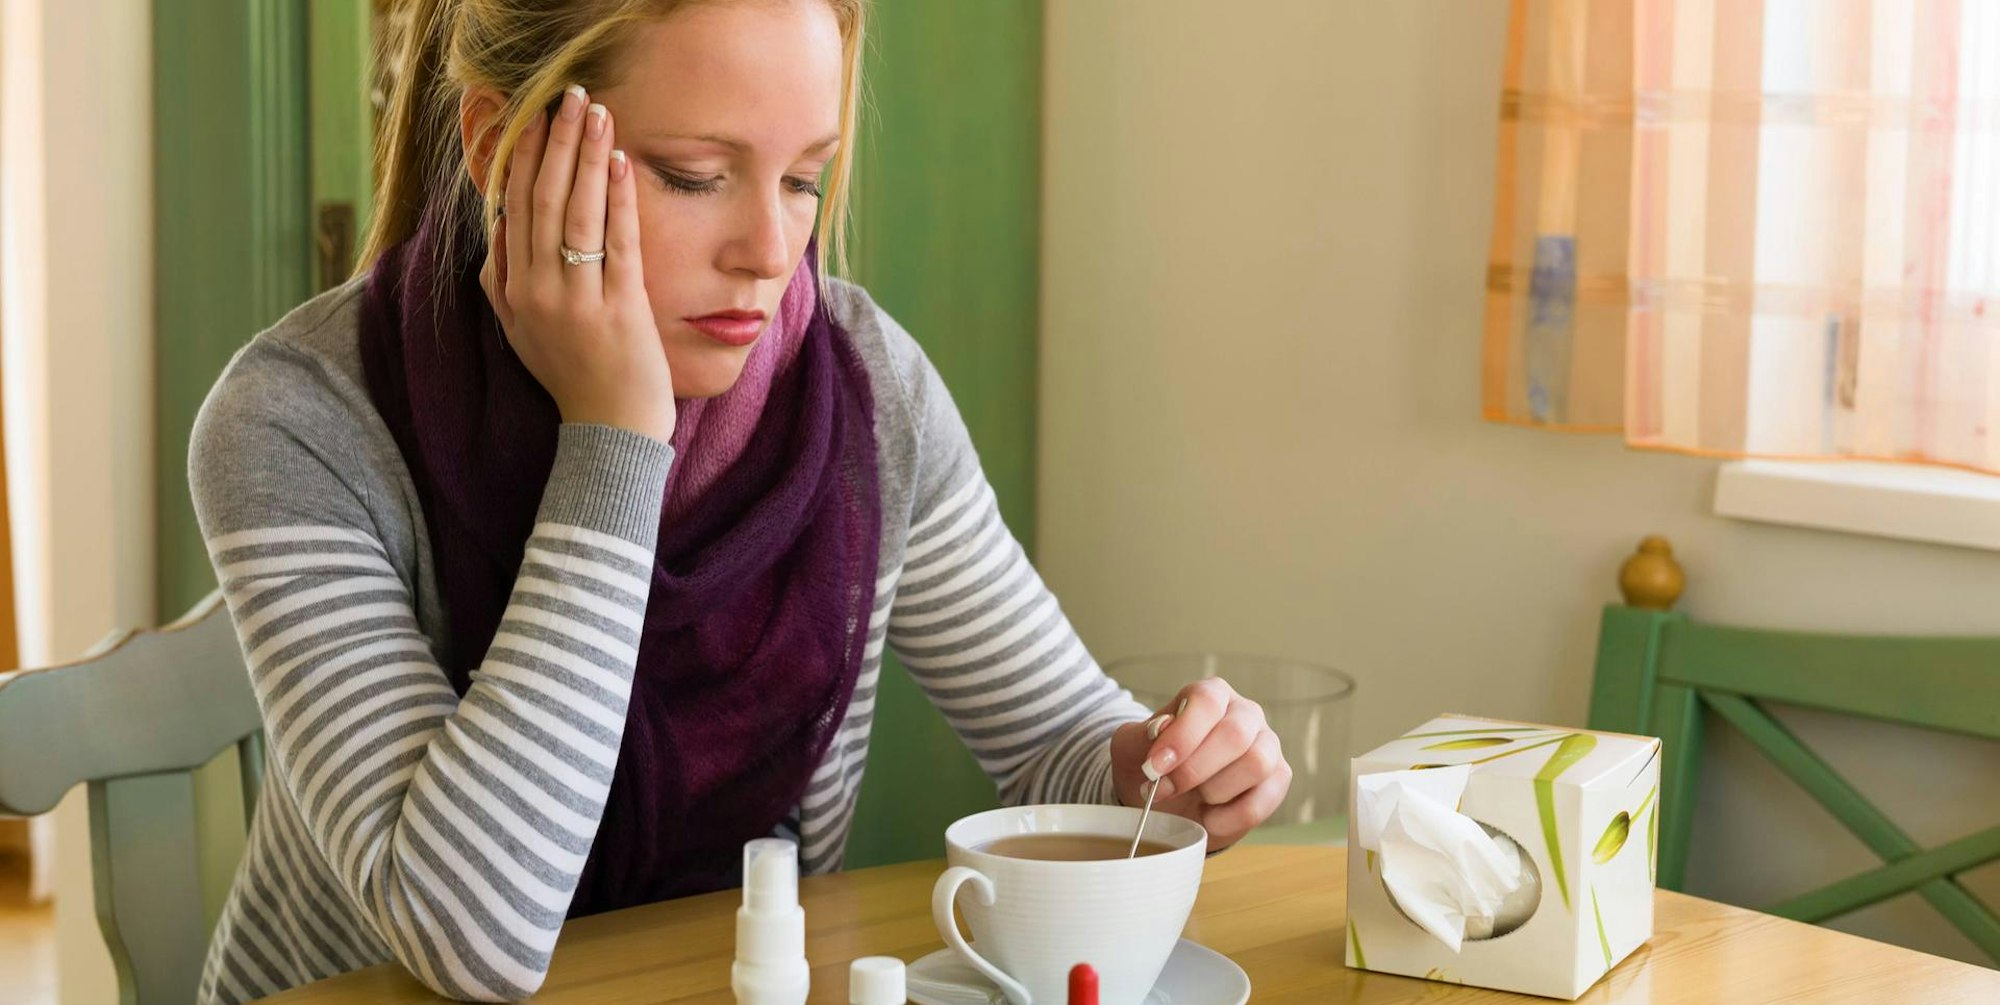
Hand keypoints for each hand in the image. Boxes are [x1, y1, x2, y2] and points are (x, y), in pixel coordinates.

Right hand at [479, 85, 675, 442]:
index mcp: (509, 292)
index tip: (532, 118)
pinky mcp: (619, 309)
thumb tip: (498, 224)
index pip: (511, 211)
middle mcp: (535, 293)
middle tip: (566, 97)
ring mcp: (576, 301)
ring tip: (595, 113)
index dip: (521, 160)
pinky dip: (617, 198)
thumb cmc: (572, 374)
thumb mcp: (521, 328)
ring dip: (585, 157)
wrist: (610, 430)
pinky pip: (617, 242)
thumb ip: (504, 279)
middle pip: (539, 202)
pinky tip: (620, 163)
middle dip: (554, 143)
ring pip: (575, 214)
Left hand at [1110, 678, 1291, 851]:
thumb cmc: (1152, 764)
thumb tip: (1163, 727)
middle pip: (1235, 734)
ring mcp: (1267, 746)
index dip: (1182, 736)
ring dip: (1215, 791)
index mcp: (1211, 695)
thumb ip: (1141, 735)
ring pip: (1256, 764)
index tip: (1154, 767)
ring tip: (1193, 798)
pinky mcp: (1277, 780)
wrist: (1165, 799)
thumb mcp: (1131, 747)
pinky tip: (1209, 819)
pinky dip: (1230, 818)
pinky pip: (1263, 801)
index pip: (1206, 702)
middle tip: (1164, 790)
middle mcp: (1245, 714)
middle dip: (1194, 770)